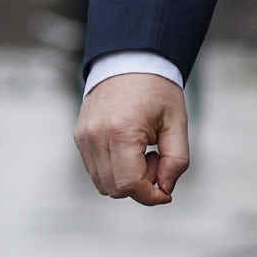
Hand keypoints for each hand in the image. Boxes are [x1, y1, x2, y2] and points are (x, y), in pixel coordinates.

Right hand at [75, 72, 190, 205]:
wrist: (130, 61)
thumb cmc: (157, 91)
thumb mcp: (177, 123)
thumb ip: (176, 160)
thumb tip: (165, 189)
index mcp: (121, 132)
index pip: (130, 185)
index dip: (151, 195)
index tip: (166, 190)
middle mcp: (96, 137)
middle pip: (115, 189)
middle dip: (140, 186)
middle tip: (156, 158)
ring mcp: (83, 137)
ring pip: (102, 184)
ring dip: (126, 179)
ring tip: (142, 152)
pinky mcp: (79, 137)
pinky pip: (95, 170)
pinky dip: (114, 170)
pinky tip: (129, 148)